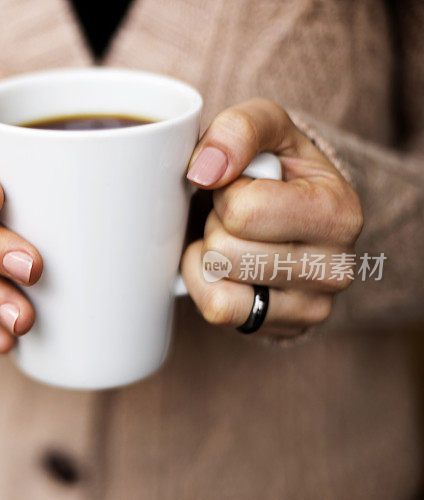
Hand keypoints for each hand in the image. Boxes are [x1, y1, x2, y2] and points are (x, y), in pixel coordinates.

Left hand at [181, 98, 363, 336]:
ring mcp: (313, 306)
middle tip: (236, 216)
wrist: (281, 211)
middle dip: (215, 225)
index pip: (244, 210)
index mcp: (339, 210)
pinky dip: (205, 286)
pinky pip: (217, 310)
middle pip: (226, 250)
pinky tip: (225, 269)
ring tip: (236, 238)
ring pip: (220, 283)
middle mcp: (337, 266)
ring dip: (210, 254)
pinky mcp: (285, 328)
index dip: (225, 191)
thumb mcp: (265, 128)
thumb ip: (238, 129)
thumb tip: (204, 169)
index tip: (241, 185)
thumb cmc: (270, 168)